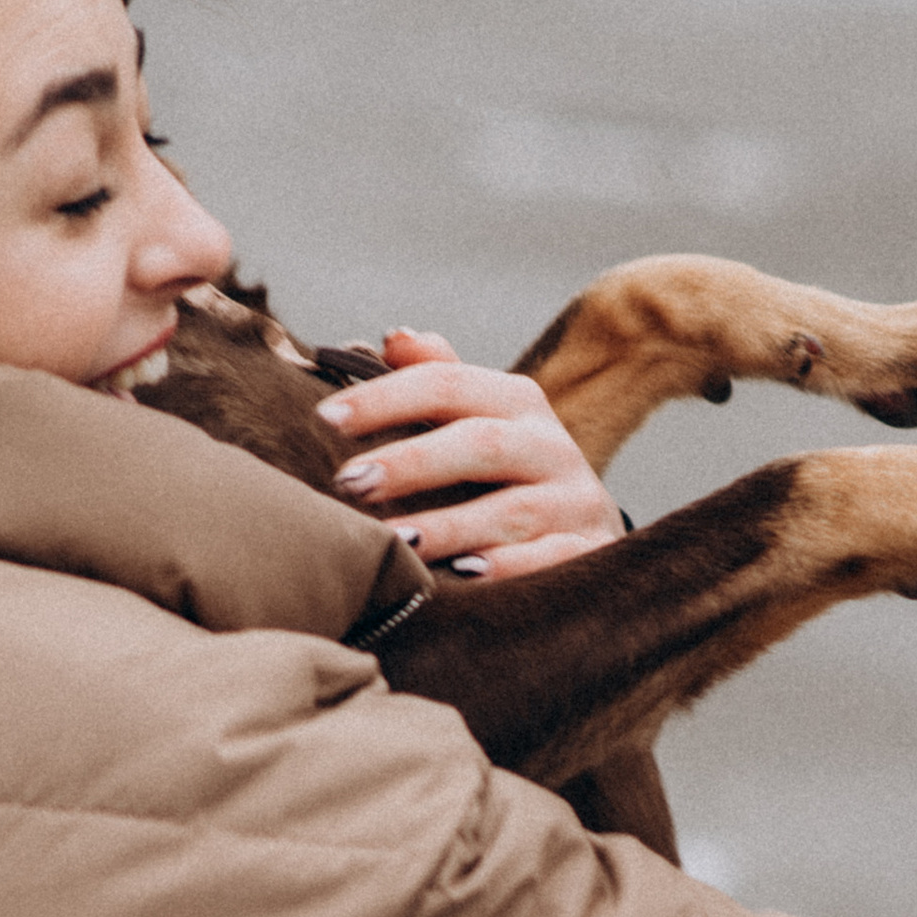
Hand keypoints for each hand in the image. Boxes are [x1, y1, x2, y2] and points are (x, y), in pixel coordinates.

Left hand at [316, 331, 624, 576]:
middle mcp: (552, 446)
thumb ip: (438, 378)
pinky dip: (506, 569)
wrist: (590, 533)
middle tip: (350, 483)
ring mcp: (575, 503)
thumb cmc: (509, 475)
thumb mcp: (480, 421)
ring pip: (512, 510)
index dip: (385, 398)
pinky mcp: (591, 553)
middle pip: (481, 444)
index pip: (447, 384)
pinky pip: (550, 560)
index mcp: (517, 403)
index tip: (325, 417)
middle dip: (412, 462)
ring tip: (394, 541)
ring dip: (448, 526)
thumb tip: (394, 338)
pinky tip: (462, 578)